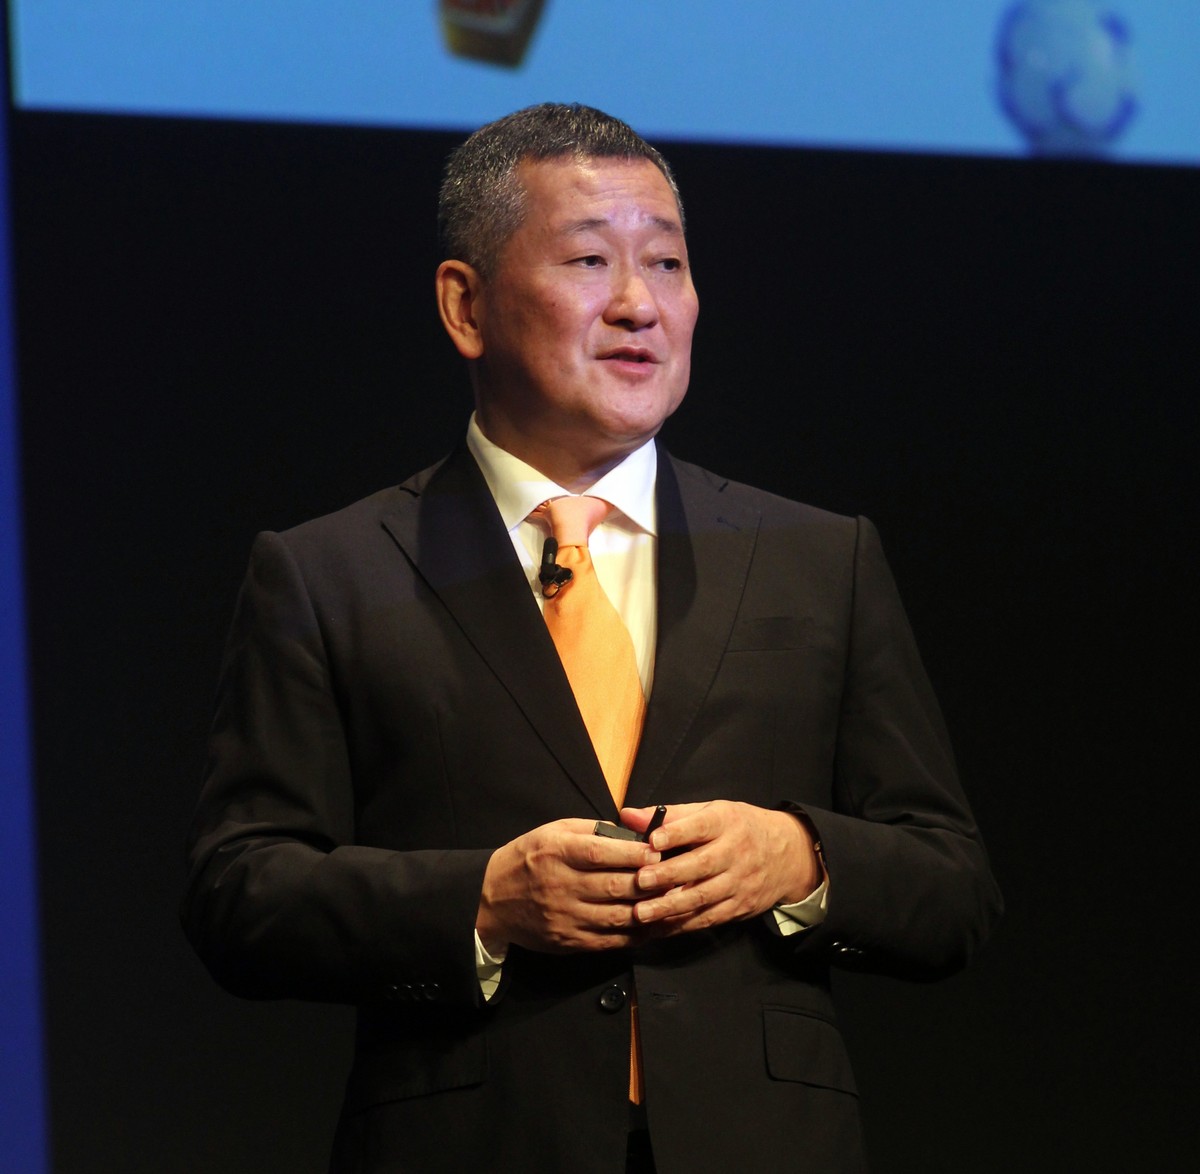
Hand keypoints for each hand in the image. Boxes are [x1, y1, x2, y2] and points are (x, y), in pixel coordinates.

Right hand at [477, 818, 659, 954]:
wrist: (491, 899)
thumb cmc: (527, 858)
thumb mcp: (553, 831)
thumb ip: (591, 830)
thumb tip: (631, 834)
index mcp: (557, 853)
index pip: (600, 854)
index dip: (633, 854)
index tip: (656, 851)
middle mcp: (561, 886)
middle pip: (613, 887)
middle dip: (648, 882)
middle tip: (673, 876)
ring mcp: (565, 918)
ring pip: (617, 917)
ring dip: (648, 910)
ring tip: (669, 900)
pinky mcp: (569, 942)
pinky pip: (609, 940)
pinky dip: (635, 934)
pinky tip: (651, 924)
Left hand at [620, 802, 820, 934]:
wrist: (788, 855)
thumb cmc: (739, 828)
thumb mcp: (711, 812)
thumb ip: (670, 816)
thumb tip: (628, 816)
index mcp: (726, 822)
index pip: (701, 826)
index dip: (677, 833)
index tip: (653, 841)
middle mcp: (735, 852)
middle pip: (701, 865)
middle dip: (669, 875)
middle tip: (640, 881)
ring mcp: (739, 883)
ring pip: (704, 897)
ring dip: (671, 907)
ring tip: (642, 913)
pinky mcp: (740, 907)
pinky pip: (709, 918)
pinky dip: (683, 925)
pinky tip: (659, 928)